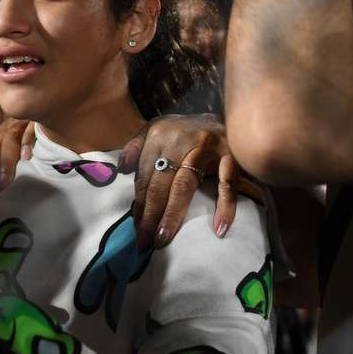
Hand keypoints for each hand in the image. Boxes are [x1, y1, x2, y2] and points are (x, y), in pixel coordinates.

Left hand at [0, 119, 33, 206]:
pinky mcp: (38, 119)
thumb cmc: (31, 135)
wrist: (47, 106)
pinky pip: (31, 129)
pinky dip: (27, 142)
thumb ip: (1, 165)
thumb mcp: (13, 148)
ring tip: (5, 183)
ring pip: (9, 141)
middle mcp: (6, 130)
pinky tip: (27, 157)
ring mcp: (21, 123)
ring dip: (5, 163)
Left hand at [123, 113, 238, 248]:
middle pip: (161, 183)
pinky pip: (226, 184)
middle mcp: (181, 139)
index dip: (139, 202)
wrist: (231, 113)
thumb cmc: (188, 129)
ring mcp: (207, 147)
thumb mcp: (156, 128)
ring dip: (173, 214)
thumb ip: (136, 146)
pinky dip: (224, 207)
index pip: (145, 174)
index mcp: (159, 134)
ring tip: (163, 237)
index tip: (136, 226)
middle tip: (144, 240)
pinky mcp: (232, 155)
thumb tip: (120, 169)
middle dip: (151, 214)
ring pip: (185, 185)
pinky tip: (218, 229)